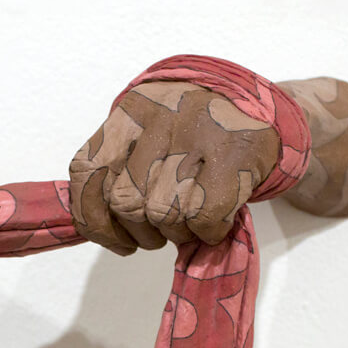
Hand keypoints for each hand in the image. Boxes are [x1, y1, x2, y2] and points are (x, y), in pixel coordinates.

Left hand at [69, 82, 279, 253]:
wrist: (259, 109)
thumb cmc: (193, 135)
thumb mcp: (147, 137)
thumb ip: (117, 172)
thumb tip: (97, 228)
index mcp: (129, 112)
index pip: (87, 171)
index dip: (94, 218)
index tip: (115, 238)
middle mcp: (160, 114)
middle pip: (125, 201)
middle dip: (138, 232)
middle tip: (156, 234)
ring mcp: (198, 131)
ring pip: (162, 213)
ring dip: (175, 234)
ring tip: (187, 224)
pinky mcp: (234, 152)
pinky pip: (202, 216)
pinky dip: (206, 232)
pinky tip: (213, 224)